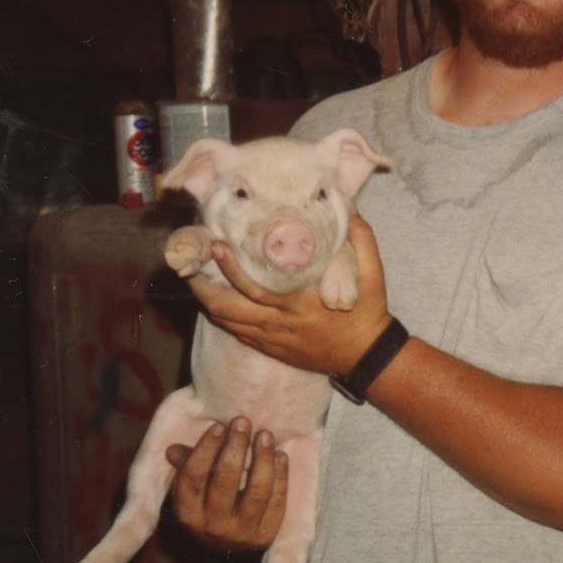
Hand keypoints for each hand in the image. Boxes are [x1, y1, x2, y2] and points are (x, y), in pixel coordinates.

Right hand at [165, 418, 287, 550]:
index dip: (205, 449)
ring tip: (265, 435)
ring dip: (262, 459)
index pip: (193, 477)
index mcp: (187, 513)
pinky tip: (280, 455)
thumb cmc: (207, 504)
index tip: (218, 426)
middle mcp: (212, 527)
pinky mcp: (265, 537)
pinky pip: (277, 502)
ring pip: (256, 492)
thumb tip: (172, 450)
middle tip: (243, 422)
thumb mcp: (191, 490)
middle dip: (235, 448)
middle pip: (225, 482)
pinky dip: (280, 476)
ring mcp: (241, 534)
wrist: (228, 546)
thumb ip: (185, 466)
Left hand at [189, 215, 392, 375]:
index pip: (255, 288)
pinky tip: (216, 303)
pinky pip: (240, 335)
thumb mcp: (373, 273)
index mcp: (300, 303)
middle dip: (204, 289)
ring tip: (195, 280)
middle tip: (189, 266)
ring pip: (229, 324)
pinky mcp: (274, 350)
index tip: (217, 245)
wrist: (368, 357)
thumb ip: (360, 238)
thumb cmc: (368, 313)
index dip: (231, 268)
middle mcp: (282, 324)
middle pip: (229, 310)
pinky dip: (224, 319)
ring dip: (208, 303)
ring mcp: (275, 340)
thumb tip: (348, 205)